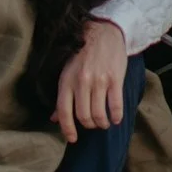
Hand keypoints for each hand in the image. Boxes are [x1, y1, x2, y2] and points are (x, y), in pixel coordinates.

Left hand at [54, 18, 126, 144]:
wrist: (103, 32)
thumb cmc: (82, 53)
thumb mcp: (67, 71)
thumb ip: (63, 96)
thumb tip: (55, 118)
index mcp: (67, 80)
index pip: (64, 111)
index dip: (67, 129)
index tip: (72, 139)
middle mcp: (81, 82)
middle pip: (83, 116)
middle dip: (89, 125)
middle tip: (93, 123)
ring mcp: (99, 81)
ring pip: (99, 114)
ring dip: (102, 123)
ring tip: (104, 122)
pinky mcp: (115, 79)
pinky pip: (116, 106)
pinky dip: (116, 117)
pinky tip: (115, 117)